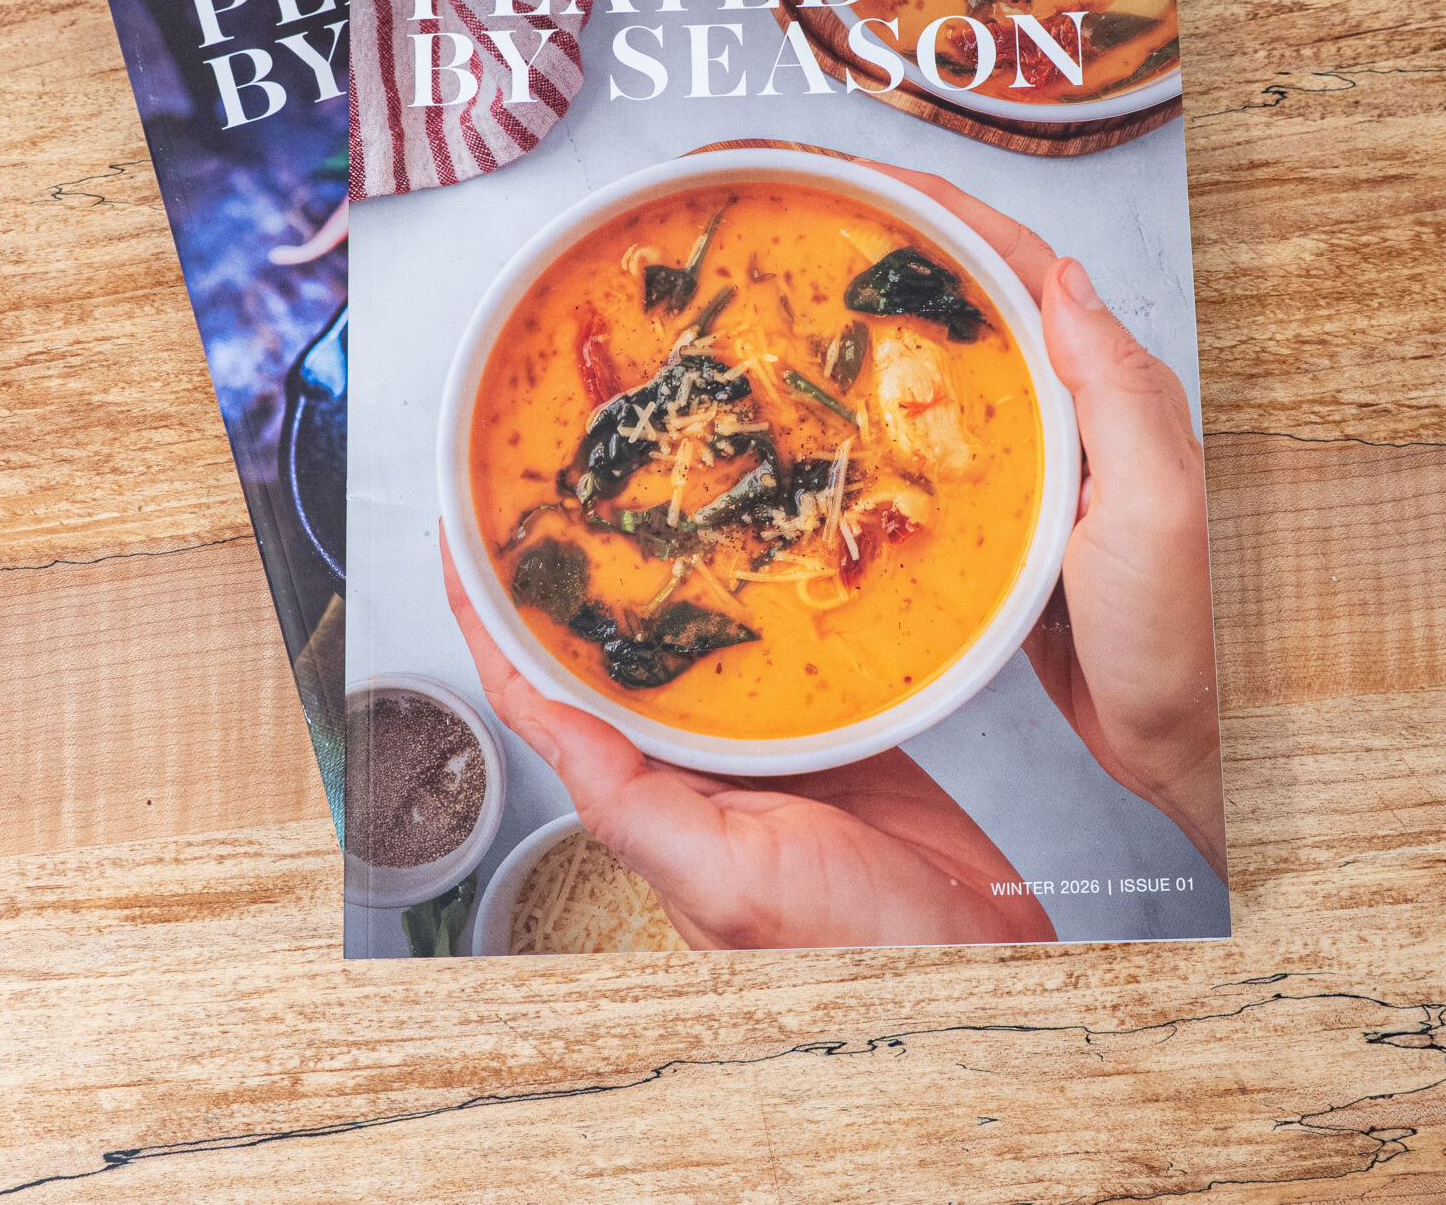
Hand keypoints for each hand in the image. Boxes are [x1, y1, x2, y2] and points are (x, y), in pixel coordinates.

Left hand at [442, 538, 1055, 949]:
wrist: (981, 966)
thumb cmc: (854, 951)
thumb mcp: (726, 881)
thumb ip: (635, 807)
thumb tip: (554, 725)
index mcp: (646, 802)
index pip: (540, 698)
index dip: (493, 621)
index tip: (464, 541)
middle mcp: (692, 771)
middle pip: (611, 652)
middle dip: (579, 573)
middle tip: (557, 480)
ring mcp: (761, 749)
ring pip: (698, 640)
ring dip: (674, 573)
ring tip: (652, 487)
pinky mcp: (834, 731)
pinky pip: (789, 650)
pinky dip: (773, 597)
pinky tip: (768, 548)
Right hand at [857, 162, 1227, 877]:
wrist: (1196, 748)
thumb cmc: (1191, 637)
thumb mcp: (1158, 504)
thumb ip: (1117, 392)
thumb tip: (1066, 275)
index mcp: (1110, 391)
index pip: (1016, 266)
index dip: (936, 209)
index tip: (852, 176)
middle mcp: (1072, 416)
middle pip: (967, 305)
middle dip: (885, 252)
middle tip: (793, 227)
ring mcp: (1035, 473)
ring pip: (939, 378)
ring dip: (869, 336)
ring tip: (782, 310)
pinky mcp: (1004, 533)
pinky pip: (928, 463)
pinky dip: (873, 433)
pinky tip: (820, 439)